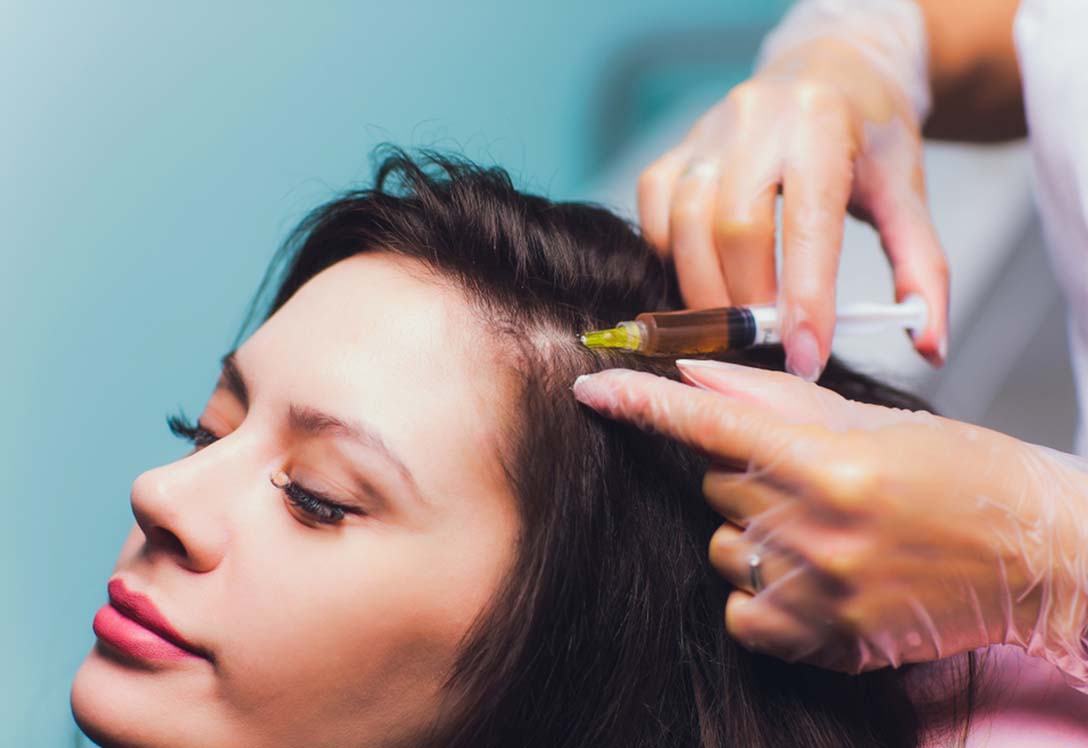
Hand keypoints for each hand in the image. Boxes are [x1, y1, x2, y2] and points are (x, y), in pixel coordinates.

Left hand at [573, 361, 1087, 689]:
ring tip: (823, 526)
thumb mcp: (872, 420)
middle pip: (715, 485)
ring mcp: (819, 592)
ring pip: (722, 546)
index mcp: (830, 461)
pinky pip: (739, 612)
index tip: (593, 389)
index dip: (643, 404)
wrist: (1036, 554)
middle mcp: (817, 529)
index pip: (711, 426)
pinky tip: (809, 575)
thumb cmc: (962, 474)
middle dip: (746, 473)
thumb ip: (774, 400)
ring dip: (754, 531)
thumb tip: (693, 376)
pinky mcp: (827, 641)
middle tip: (811, 474)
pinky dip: (758, 593)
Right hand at [638, 17, 946, 379]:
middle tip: (770, 344)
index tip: (806, 357)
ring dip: (706, 290)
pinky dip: (672, 261)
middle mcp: (757, 120)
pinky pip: (655, 215)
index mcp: (822, 125)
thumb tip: (929, 344)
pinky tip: (705, 280)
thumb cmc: (866, 136)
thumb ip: (922, 269)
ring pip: (684, 225)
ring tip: (738, 324)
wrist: (827, 71)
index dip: (806, 298)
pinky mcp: (675, 151)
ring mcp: (707, 133)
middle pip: (735, 228)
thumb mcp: (908, 192)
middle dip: (749, 301)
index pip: (808, 224)